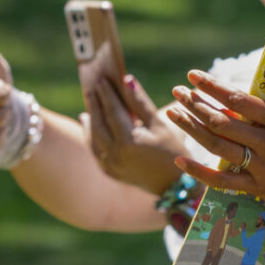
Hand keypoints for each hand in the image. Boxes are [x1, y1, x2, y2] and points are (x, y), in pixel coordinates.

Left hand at [81, 72, 186, 195]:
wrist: (175, 185)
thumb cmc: (172, 150)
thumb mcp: (159, 124)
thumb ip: (140, 102)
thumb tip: (126, 80)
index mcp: (130, 142)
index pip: (113, 112)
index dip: (107, 94)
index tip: (101, 79)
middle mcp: (116, 155)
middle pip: (99, 124)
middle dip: (95, 104)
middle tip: (92, 87)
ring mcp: (111, 166)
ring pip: (93, 138)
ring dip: (90, 119)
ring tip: (90, 102)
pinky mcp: (110, 172)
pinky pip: (95, 150)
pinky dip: (91, 135)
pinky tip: (90, 124)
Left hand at [165, 69, 264, 226]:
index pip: (239, 99)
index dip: (212, 86)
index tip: (194, 75)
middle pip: (221, 120)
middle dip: (194, 103)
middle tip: (176, 91)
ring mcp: (261, 167)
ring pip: (217, 146)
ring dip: (192, 128)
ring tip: (173, 113)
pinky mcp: (258, 188)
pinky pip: (223, 181)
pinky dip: (200, 171)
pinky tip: (181, 159)